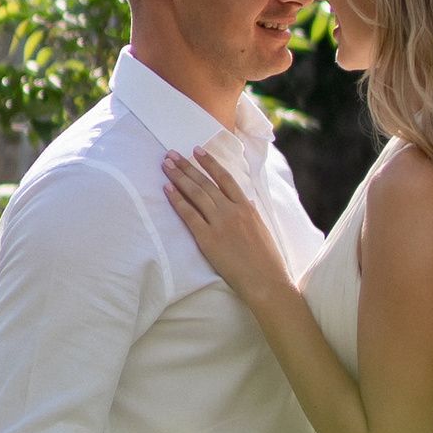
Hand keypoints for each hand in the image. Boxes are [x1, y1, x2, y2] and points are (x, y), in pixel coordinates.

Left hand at [162, 145, 291, 303]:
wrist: (265, 281)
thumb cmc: (266, 260)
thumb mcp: (261, 229)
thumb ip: (250, 213)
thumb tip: (244, 200)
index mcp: (246, 207)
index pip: (225, 178)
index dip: (210, 163)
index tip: (197, 150)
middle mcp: (232, 211)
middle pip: (205, 183)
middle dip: (187, 167)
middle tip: (172, 154)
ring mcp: (220, 224)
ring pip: (196, 194)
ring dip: (179, 178)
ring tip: (166, 165)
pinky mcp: (208, 239)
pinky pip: (189, 215)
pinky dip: (177, 200)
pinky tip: (167, 189)